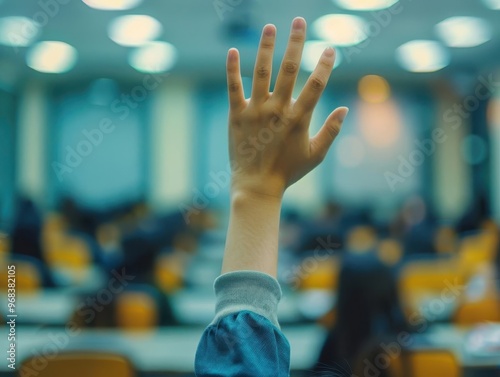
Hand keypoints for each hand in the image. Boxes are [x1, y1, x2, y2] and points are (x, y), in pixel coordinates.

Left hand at [226, 17, 348, 199]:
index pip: (316, 85)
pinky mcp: (237, 115)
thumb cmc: (288, 172)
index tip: (330, 48)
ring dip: (267, 47)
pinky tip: (232, 50)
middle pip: (290, 69)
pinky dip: (233, 69)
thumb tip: (345, 108)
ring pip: (262, 72)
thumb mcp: (316, 155)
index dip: (324, 65)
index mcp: (299, 119)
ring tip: (271, 27)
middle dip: (296, 42)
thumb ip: (331, 131)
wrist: (257, 186)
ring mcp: (256, 111)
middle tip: (299, 21)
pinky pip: (234, 88)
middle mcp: (278, 110)